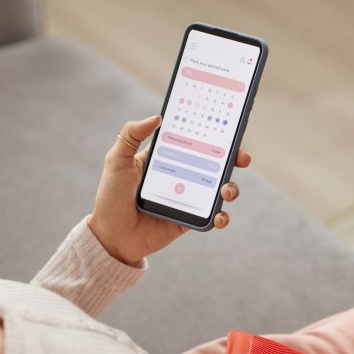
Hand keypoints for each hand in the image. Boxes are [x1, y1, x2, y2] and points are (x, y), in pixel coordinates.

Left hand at [88, 115, 251, 265]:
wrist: (111, 237)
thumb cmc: (111, 197)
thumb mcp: (116, 161)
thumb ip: (131, 135)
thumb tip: (157, 117)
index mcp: (166, 158)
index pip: (194, 141)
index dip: (212, 134)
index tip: (228, 126)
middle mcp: (181, 175)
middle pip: (214, 163)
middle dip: (233, 158)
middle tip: (242, 157)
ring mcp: (187, 198)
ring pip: (218, 189)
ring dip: (231, 187)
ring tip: (226, 190)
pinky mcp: (189, 220)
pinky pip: (212, 217)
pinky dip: (222, 217)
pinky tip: (219, 216)